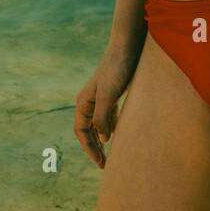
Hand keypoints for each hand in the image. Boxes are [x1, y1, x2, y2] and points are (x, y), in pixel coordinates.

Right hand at [73, 48, 138, 168]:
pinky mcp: (113, 92)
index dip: (89, 149)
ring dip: (103, 139)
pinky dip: (112, 127)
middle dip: (94, 147)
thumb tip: (102, 138)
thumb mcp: (108, 96)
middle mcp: (90, 101)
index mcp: (84, 102)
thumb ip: (102, 118)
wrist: (128, 46)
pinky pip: (109, 116)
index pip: (81, 132)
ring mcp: (101, 97)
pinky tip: (119, 134)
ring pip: (99, 123)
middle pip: (88, 130)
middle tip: (104, 164)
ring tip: (110, 154)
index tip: (101, 163)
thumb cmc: (117, 69)